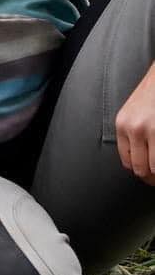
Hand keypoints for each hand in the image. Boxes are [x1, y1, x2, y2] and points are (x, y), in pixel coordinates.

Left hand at [115, 63, 154, 184]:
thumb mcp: (132, 113)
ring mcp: (153, 131)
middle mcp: (135, 129)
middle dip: (150, 178)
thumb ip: (131, 134)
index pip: (126, 161)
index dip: (138, 172)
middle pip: (140, 168)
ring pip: (154, 167)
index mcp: (122, 125)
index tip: (147, 176)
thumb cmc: (150, 95)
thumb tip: (135, 162)